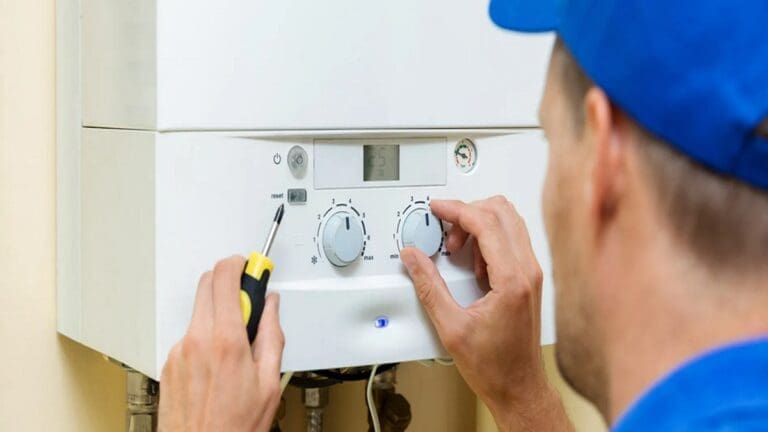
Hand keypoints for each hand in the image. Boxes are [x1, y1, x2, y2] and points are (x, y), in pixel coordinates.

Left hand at [159, 256, 284, 431]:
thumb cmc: (234, 427)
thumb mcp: (269, 381)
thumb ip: (272, 335)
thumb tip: (271, 307)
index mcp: (226, 340)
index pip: (225, 278)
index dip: (240, 264)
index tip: (251, 267)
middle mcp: (196, 340)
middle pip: (207, 284)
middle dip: (229, 284)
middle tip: (248, 301)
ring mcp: (178, 351)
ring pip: (199, 312)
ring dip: (218, 315)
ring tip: (235, 346)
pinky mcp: (169, 364)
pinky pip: (189, 336)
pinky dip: (205, 338)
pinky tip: (217, 364)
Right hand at [401, 197, 571, 430]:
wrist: (518, 388)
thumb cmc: (495, 367)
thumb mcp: (451, 327)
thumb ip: (428, 286)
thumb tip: (413, 257)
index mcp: (512, 280)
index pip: (486, 222)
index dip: (456, 209)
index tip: (437, 208)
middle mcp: (528, 271)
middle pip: (501, 212)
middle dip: (467, 213)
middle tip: (446, 233)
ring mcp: (532, 273)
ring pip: (509, 222)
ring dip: (479, 225)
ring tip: (458, 250)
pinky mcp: (530, 279)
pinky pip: (511, 240)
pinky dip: (488, 240)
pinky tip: (472, 264)